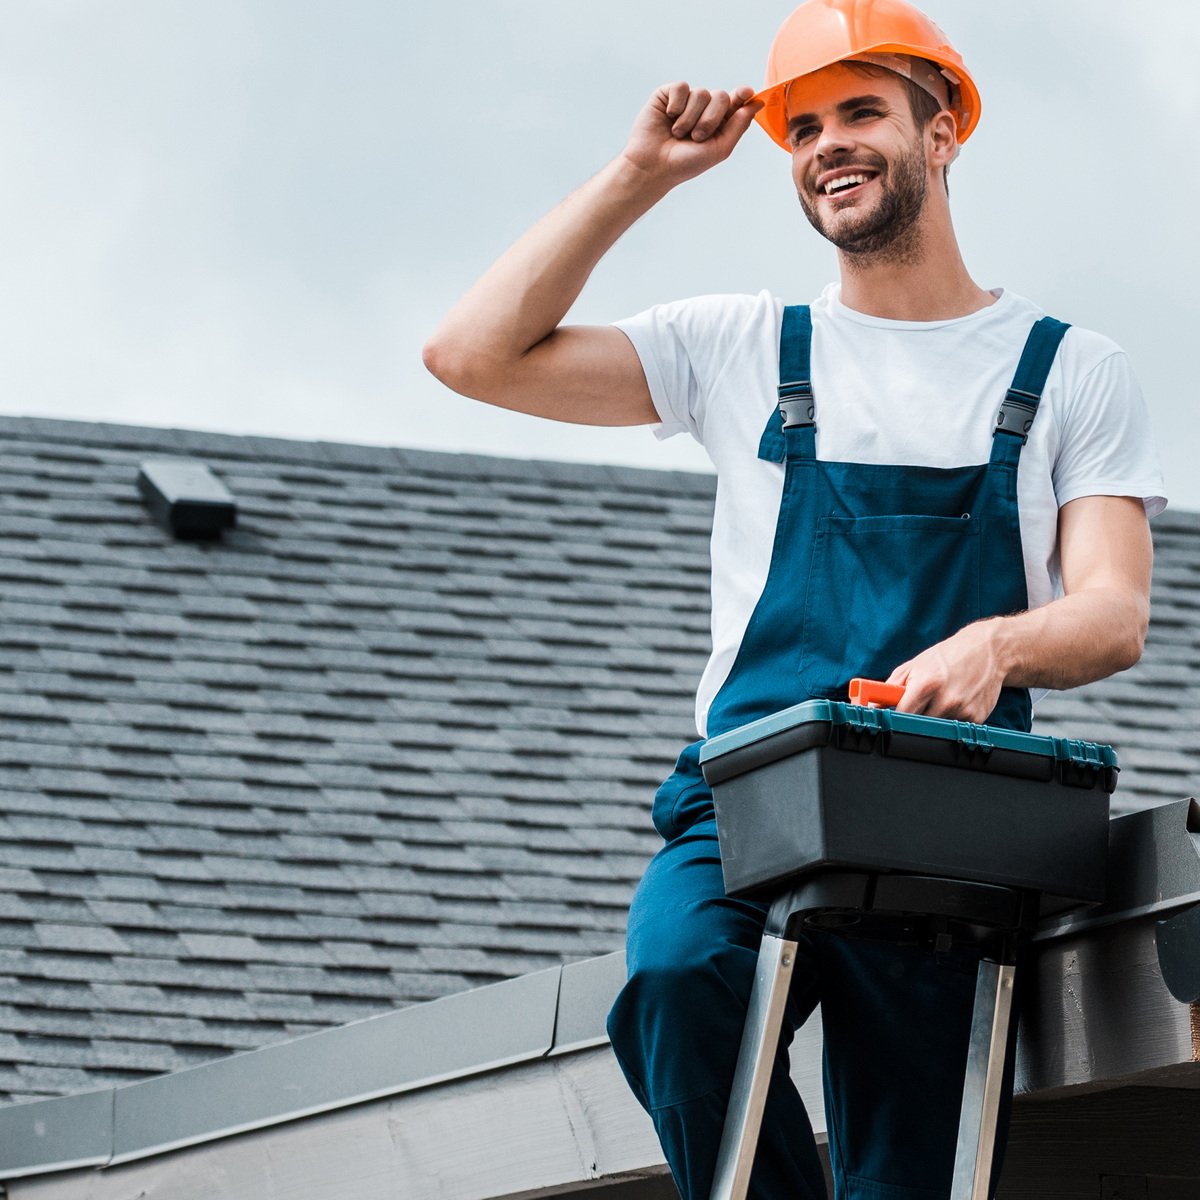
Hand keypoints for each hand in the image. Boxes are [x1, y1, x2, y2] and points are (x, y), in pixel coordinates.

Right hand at [620, 83, 762, 188]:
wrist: (654, 166)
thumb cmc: (685, 163)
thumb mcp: (719, 149)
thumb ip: (738, 126)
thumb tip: (756, 103)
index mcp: (718, 122)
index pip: (735, 101)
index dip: (742, 95)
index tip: (746, 92)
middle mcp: (703, 109)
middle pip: (721, 96)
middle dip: (710, 119)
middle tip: (697, 137)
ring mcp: (686, 101)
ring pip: (700, 93)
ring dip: (690, 118)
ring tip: (678, 134)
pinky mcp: (668, 94)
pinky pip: (681, 87)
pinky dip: (676, 105)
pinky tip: (668, 117)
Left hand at [886, 619, 1009, 722]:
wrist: (987, 651)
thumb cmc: (946, 657)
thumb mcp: (913, 666)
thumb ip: (890, 688)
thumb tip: (873, 706)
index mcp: (926, 684)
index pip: (901, 714)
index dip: (892, 718)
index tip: (888, 719)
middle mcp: (946, 700)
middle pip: (918, 725)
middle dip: (913, 718)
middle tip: (917, 706)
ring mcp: (963, 711)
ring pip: (937, 727)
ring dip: (933, 718)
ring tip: (939, 699)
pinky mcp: (977, 718)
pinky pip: (955, 727)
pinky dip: (951, 719)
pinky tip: (956, 702)